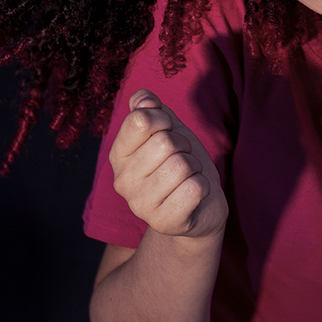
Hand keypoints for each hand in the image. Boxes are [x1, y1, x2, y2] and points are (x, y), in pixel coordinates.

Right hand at [108, 89, 227, 239]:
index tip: (168, 132)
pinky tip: (195, 195)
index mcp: (118, 154)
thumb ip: (150, 109)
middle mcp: (122, 181)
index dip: (164, 120)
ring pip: (182, 165)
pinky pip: (195, 188)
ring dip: (195, 167)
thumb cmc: (181, 162)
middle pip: (165, 142)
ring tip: (188, 177)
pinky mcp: (163, 222)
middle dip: (184, 146)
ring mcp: (140, 205)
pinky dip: (204, 187)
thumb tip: (142, 99)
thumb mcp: (167, 129)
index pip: (140, 120)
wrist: (200, 205)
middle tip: (182, 160)